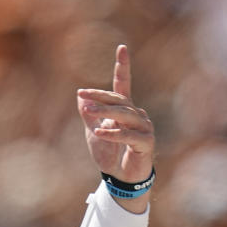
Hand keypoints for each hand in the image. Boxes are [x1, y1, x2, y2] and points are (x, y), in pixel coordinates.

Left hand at [77, 45, 155, 189]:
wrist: (120, 179)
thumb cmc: (109, 155)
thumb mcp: (93, 134)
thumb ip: (88, 116)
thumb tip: (80, 97)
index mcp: (125, 110)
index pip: (124, 85)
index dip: (122, 66)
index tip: (121, 47)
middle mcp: (137, 114)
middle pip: (119, 100)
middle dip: (100, 97)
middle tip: (82, 95)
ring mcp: (144, 127)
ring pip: (124, 115)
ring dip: (105, 113)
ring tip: (87, 112)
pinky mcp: (146, 142)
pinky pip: (129, 135)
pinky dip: (114, 133)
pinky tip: (101, 132)